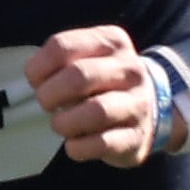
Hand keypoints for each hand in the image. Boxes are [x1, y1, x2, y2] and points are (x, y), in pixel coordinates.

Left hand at [29, 26, 167, 165]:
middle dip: (50, 95)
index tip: (35, 82)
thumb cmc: (105, 82)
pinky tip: (73, 145)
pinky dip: (78, 147)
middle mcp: (129, 69)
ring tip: (60, 125)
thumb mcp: (88, 57)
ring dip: (65, 123)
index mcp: (111, 41)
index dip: (38, 68)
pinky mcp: (137, 136)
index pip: (62, 46)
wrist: (153, 107)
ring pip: (96, 111)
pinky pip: (102, 143)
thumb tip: (35, 78)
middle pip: (79, 76)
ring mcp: (137, 103)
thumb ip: (61, 61)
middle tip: (46, 104)